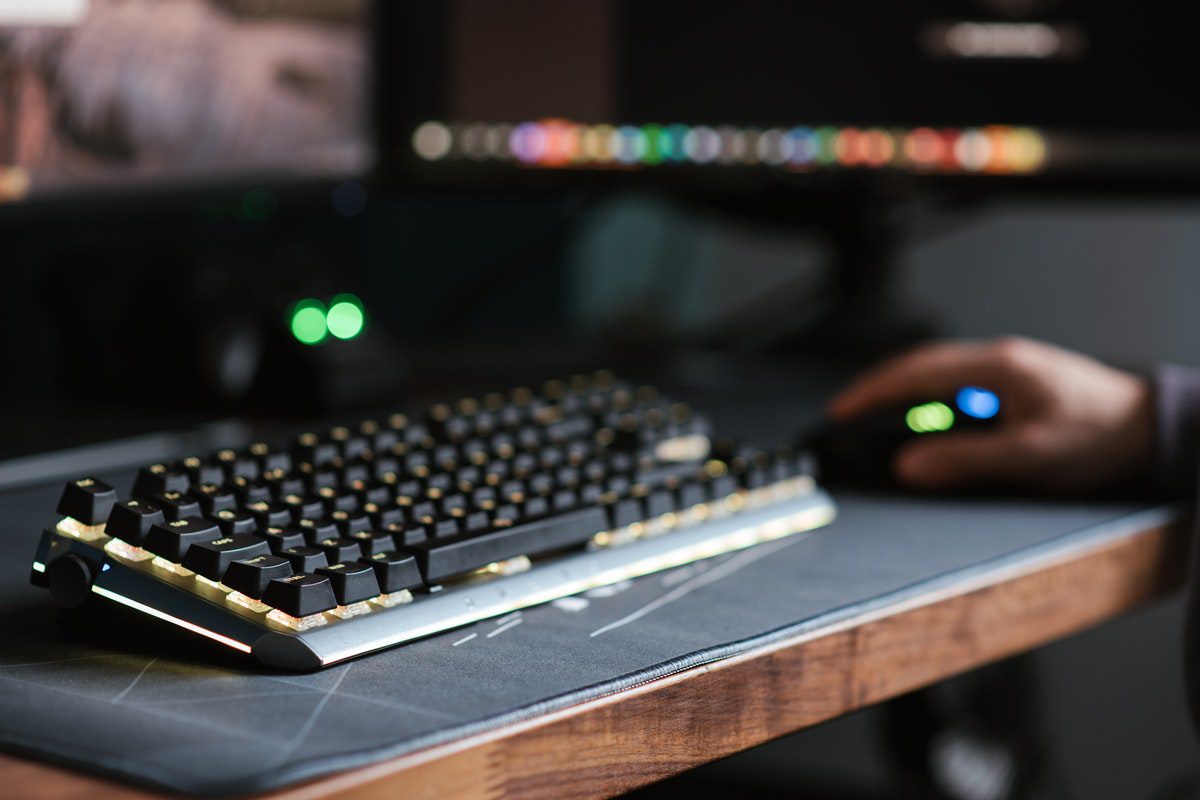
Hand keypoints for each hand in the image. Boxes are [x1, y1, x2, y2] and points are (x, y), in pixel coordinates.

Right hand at [827, 337, 1153, 490]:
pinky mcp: (1015, 383)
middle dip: (878, 388)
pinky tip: (926, 421)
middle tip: (846, 413)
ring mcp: (1007, 369)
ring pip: (938, 373)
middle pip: (920, 365)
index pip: (916, 371)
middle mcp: (998, 360)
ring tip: (875, 417)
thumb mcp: (1030, 455)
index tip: (841, 410)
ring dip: (903, 393)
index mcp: (997, 368)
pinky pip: (958, 384)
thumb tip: (908, 466)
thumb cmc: (1100, 434)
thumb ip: (965, 460)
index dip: (872, 391)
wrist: (1150, 424)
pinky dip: (930, 400)